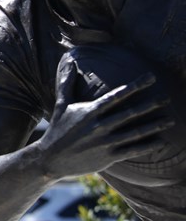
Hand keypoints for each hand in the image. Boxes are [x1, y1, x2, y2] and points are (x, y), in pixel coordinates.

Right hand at [39, 65, 171, 178]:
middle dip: (150, 104)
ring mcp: (104, 142)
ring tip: (170, 119)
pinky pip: (132, 150)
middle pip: (130, 113)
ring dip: (154, 126)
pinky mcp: (108, 157)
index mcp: (89, 111)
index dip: (135, 86)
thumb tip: (68, 61)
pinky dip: (148, 146)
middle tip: (166, 98)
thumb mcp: (61, 105)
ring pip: (135, 132)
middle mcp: (99, 126)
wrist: (50, 159)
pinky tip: (160, 141)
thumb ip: (67, 83)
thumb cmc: (58, 129)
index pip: (117, 95)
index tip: (151, 78)